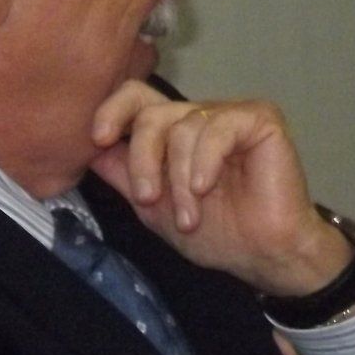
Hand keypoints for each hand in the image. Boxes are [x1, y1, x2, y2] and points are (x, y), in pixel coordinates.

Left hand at [87, 82, 352, 295]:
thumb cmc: (219, 234)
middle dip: (144, 158)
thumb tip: (89, 149)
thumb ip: (124, 175)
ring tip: (190, 216)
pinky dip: (205, 161)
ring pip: (183, 127)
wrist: (265, 256)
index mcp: (176, 131)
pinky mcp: (260, 120)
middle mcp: (202, 117)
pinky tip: (207, 188)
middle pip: (153, 112)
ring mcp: (231, 115)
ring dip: (179, 179)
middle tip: (147, 198)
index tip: (99, 139)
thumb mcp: (155, 207)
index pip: (136, 98)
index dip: (112, 110)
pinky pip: (217, 128)